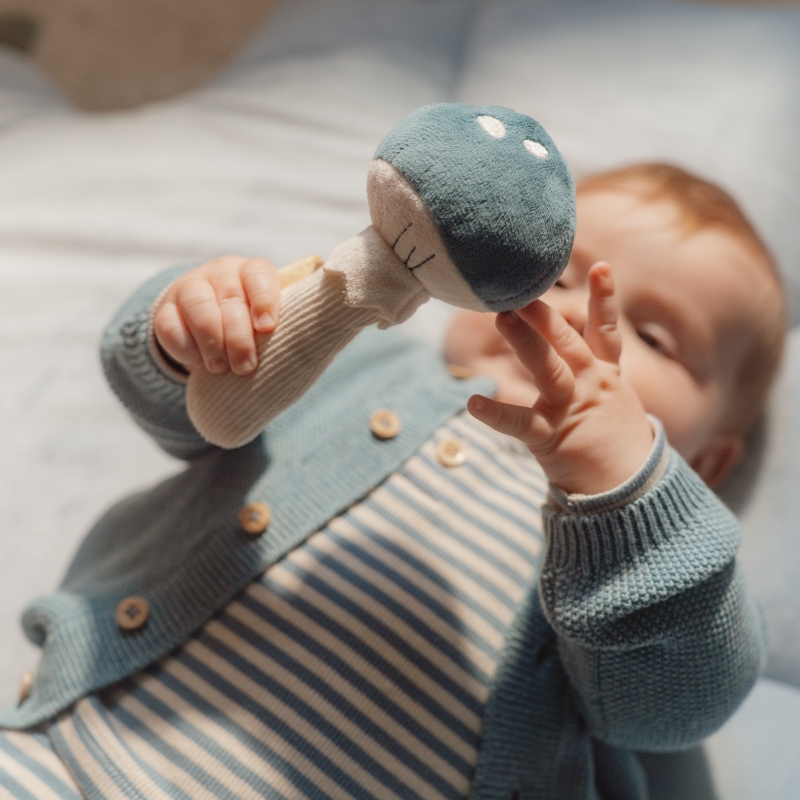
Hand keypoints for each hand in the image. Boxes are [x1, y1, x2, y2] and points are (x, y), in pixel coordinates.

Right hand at [153, 256, 280, 375]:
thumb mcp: (267, 323)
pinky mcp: (165, 310)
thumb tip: (299, 350)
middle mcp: (221, 274)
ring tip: (220, 367)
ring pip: (198, 306)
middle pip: (230, 298)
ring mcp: (190, 288)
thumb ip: (280, 329)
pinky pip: (170, 326)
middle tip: (246, 366)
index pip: (259, 275)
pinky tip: (198, 362)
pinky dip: (186, 348)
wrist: (208, 329)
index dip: (264, 299)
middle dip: (239, 337)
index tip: (267, 327)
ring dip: (212, 341)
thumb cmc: (250, 328)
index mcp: (250, 272)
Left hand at [468, 263, 653, 494]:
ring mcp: (571, 408)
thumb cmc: (609, 434)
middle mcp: (590, 384)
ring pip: (549, 370)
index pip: (604, 329)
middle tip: (520, 290)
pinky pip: (520, 423)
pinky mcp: (551, 436)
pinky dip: (496, 413)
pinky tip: (473, 403)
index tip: (600, 266)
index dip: (604, 297)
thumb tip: (560, 335)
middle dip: (544, 315)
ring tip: (503, 318)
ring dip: (527, 343)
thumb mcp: (611, 393)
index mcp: (603, 372)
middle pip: (568, 342)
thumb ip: (590, 363)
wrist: (626, 485)